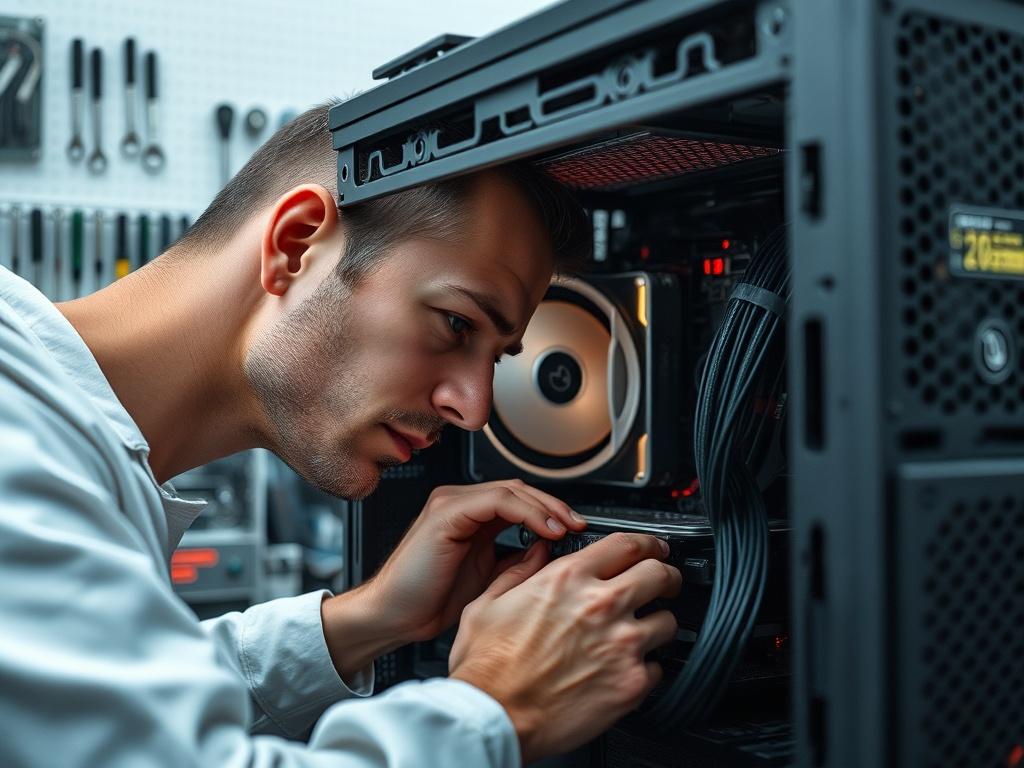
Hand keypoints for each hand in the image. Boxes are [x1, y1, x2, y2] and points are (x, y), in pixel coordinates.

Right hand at [320, 479, 584, 679]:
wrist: (393, 616)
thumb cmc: (431, 600)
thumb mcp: (489, 578)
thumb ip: (517, 559)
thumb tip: (551, 548)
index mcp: (471, 516)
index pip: (521, 500)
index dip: (551, 510)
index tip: (577, 529)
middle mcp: (460, 503)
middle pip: (520, 489)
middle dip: (555, 506)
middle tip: (580, 525)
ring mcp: (451, 503)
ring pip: (511, 490)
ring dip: (545, 507)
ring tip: (567, 527)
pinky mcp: (445, 512)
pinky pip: (495, 501)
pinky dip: (526, 512)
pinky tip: (544, 530)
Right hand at [449, 532, 681, 763]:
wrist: (494, 717)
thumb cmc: (487, 667)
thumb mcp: (488, 603)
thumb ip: (518, 572)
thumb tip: (536, 554)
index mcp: (567, 579)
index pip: (628, 544)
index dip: (647, 543)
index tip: (653, 549)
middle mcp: (601, 605)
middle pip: (659, 574)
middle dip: (666, 576)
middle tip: (664, 583)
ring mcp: (621, 644)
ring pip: (667, 621)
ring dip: (658, 623)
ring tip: (643, 633)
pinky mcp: (631, 683)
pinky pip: (657, 667)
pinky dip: (646, 668)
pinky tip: (626, 670)